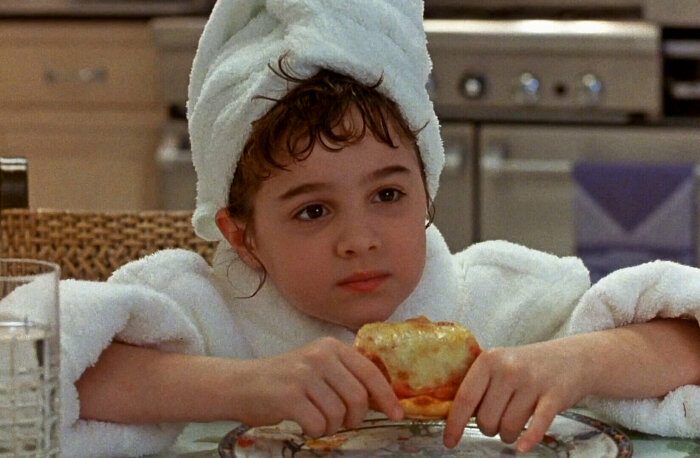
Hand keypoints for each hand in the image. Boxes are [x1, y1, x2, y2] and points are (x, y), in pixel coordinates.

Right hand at [236, 337, 402, 436]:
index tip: (397, 414)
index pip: (370, 372)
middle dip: (356, 418)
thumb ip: (346, 375)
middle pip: (358, 397)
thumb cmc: (285, 379)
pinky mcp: (289, 396)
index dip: (387, 397)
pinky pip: (318, 424)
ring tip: (319, 421)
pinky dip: (316, 431)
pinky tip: (306, 424)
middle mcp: (320, 356)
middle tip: (345, 422)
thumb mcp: (318, 366)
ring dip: (332, 426)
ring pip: (339, 414)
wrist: (242, 384)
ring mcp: (304, 375)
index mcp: (332, 346)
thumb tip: (382, 399)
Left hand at [444, 339, 594, 451]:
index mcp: (490, 360)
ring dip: (510, 434)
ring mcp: (532, 382)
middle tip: (498, 420)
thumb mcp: (501, 364)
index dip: (454, 423)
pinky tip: (523, 447)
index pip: (465, 397)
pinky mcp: (554, 396)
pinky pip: (536, 426)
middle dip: (489, 429)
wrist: (574, 358)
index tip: (449, 441)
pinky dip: (529, 439)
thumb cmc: (530, 366)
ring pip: (509, 427)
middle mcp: (509, 369)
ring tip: (516, 423)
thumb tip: (453, 415)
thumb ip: (480, 385)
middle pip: (486, 418)